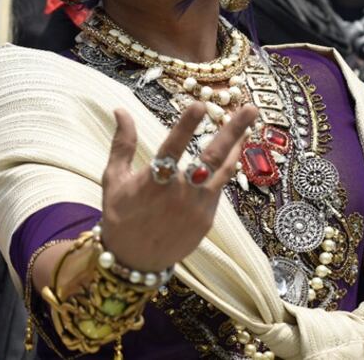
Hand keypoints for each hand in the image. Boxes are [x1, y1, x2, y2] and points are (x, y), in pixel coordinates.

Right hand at [99, 103, 257, 270]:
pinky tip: (229, 155)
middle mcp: (180, 194)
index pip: (173, 146)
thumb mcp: (113, 178)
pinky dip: (223, 170)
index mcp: (153, 182)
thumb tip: (120, 110)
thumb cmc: (120, 215)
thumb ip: (122, 143)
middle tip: (250, 109)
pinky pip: (218, 189)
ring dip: (237, 148)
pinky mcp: (207, 219)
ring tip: (249, 127)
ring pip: (223, 172)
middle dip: (232, 131)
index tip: (200, 104)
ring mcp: (197, 207)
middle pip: (211, 157)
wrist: (134, 260)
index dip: (186, 125)